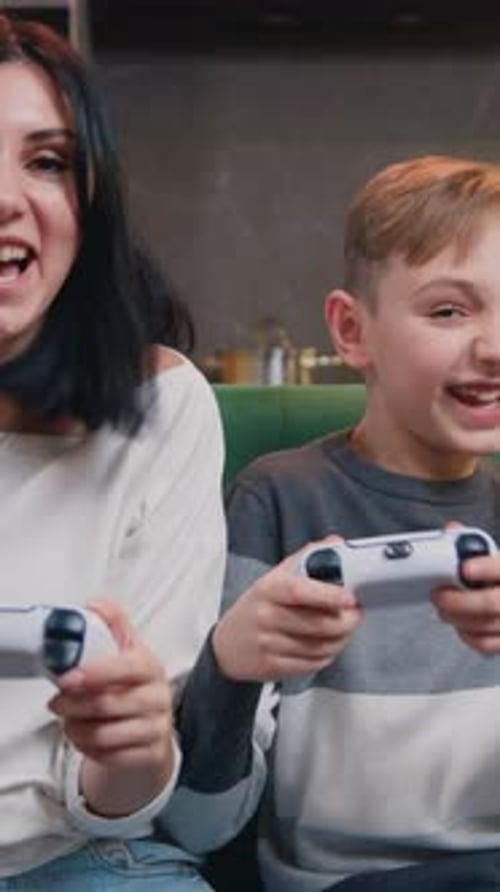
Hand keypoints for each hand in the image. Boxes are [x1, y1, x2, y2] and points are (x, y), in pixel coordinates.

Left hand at [49, 599, 174, 815]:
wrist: (151, 725)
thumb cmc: (133, 685)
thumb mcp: (126, 650)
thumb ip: (112, 624)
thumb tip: (95, 604)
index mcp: (150, 666)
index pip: (128, 667)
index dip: (96, 673)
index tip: (68, 677)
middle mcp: (159, 697)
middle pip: (110, 704)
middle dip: (75, 705)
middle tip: (56, 702)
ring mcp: (158, 727)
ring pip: (107, 734)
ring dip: (77, 729)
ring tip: (67, 720)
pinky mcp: (153, 754)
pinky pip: (112, 756)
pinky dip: (88, 748)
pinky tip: (82, 737)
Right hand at [213, 539, 361, 681]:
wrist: (227, 645)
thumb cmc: (256, 607)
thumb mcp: (274, 578)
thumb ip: (306, 558)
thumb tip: (335, 543)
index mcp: (268, 589)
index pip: (300, 591)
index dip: (329, 595)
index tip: (351, 597)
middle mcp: (266, 616)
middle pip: (318, 624)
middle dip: (347, 621)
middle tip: (355, 613)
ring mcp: (269, 643)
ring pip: (320, 646)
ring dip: (341, 639)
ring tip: (343, 629)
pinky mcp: (273, 666)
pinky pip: (313, 663)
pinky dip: (327, 655)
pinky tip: (326, 645)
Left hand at [432, 550, 499, 653]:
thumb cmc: (497, 577)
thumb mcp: (492, 557)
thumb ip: (472, 544)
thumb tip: (452, 530)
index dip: (485, 568)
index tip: (463, 568)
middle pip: (492, 603)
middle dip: (458, 601)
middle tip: (438, 595)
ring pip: (486, 625)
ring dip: (457, 618)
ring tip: (443, 609)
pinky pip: (488, 644)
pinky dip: (468, 636)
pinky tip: (460, 625)